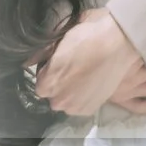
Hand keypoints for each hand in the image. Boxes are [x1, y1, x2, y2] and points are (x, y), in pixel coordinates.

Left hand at [31, 9, 145, 115]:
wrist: (119, 44)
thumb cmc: (87, 37)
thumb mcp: (57, 40)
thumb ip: (40, 55)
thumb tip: (26, 62)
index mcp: (47, 83)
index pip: (39, 82)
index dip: (47, 71)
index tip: (57, 63)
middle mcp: (59, 100)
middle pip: (51, 93)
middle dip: (58, 83)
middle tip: (71, 68)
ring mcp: (77, 107)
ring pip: (65, 100)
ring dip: (69, 91)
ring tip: (81, 74)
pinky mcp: (92, 108)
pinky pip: (79, 105)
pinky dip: (82, 96)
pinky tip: (89, 82)